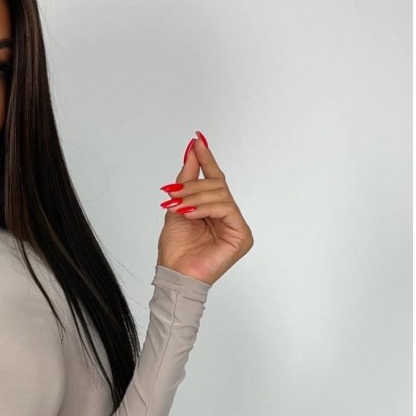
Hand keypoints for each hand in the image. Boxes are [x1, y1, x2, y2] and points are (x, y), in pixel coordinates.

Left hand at [156, 131, 253, 285]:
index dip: (206, 160)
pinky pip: (226, 209)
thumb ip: (187, 179)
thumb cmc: (176, 248)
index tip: (197, 141)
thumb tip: (192, 150)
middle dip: (193, 185)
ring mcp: (236, 226)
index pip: (214, 180)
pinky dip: (205, 208)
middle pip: (217, 186)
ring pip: (221, 195)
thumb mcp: (177, 205)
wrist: (174, 273)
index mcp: (215, 210)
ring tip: (178, 207)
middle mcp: (228, 216)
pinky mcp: (241, 236)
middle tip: (173, 193)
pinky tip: (190, 214)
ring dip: (195, 197)